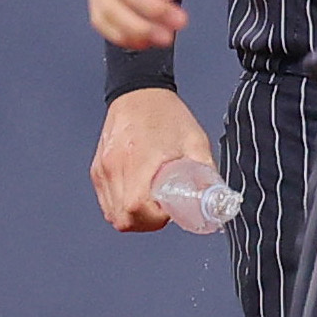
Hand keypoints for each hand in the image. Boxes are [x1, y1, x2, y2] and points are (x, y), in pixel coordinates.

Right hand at [92, 89, 215, 233]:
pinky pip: (106, 200)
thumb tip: (219, 197)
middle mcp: (115, 169)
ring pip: (112, 213)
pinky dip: (121, 206)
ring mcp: (103, 170)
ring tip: (152, 205)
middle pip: (123, 218)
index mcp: (139, 163)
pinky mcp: (97, 169)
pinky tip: (138, 196)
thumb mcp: (195, 142)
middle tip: (164, 212)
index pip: (138, 209)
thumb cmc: (168, 116)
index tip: (171, 212)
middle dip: (146, 222)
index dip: (156, 219)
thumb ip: (206, 171)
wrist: (139, 93)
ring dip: (133, 217)